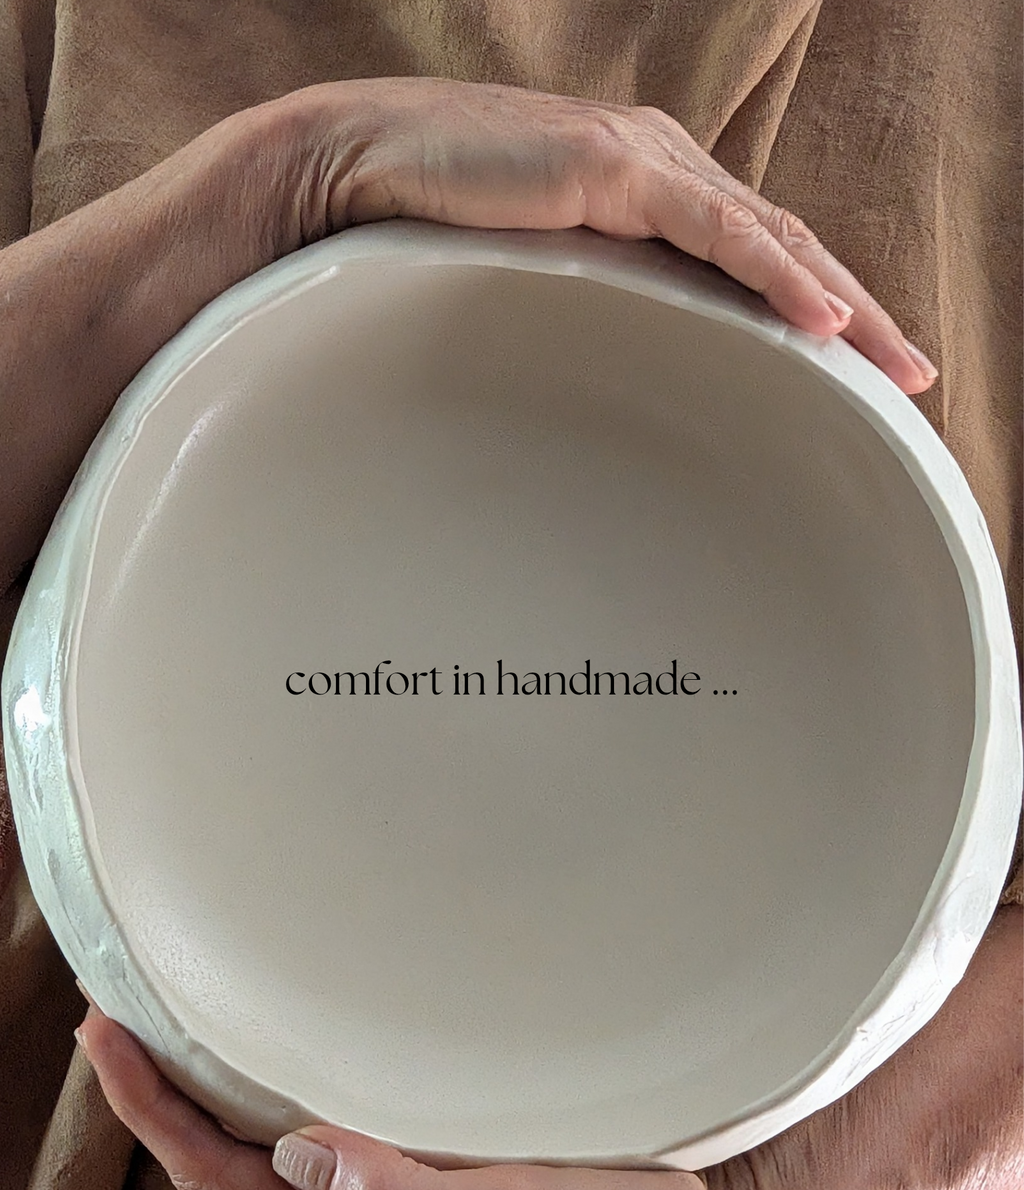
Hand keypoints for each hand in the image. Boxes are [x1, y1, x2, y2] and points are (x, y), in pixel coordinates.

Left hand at [76, 1005, 779, 1189]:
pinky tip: (313, 1018)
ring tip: (195, 1000)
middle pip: (243, 1151)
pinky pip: (353, 1098)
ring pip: (293, 1122)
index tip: (110, 1040)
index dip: (162, 1115)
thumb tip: (302, 1157)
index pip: (232, 1181)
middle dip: (176, 1086)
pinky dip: (306, 1059)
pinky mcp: (450, 1139)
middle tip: (128, 1003)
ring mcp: (411, 1176)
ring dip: (232, 1069)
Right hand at [278, 76, 937, 393]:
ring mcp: (648, 162)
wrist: (365, 168)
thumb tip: (626, 375)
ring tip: (892, 366)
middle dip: (859, 317)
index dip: (821, 311)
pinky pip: (717, 231)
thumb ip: (602, 302)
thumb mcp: (546, 276)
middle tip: (910, 379)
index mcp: (655, 193)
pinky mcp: (616, 168)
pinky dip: (776, 277)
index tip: (865, 372)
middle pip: (789, 250)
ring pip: (773, 240)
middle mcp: (668, 169)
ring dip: (842, 306)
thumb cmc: (441, 228)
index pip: (760, 258)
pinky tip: (823, 322)